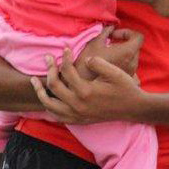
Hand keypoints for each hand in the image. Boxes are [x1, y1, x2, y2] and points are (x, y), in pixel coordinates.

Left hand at [30, 48, 144, 123]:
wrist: (133, 108)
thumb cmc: (125, 88)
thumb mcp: (114, 72)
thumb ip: (98, 63)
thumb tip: (84, 60)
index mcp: (86, 91)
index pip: (67, 71)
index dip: (65, 57)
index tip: (66, 48)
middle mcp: (78, 105)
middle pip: (54, 86)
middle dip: (49, 69)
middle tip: (48, 58)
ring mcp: (77, 115)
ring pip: (50, 105)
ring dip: (41, 92)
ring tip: (36, 81)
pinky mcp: (79, 120)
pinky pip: (57, 116)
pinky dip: (49, 108)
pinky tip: (48, 99)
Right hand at [75, 26, 143, 79]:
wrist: (83, 84)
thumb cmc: (88, 62)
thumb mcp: (95, 42)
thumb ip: (106, 31)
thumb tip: (111, 28)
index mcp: (128, 52)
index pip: (139, 37)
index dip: (127, 32)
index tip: (113, 35)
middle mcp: (132, 63)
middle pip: (135, 47)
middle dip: (124, 42)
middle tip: (109, 42)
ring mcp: (130, 72)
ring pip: (131, 57)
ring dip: (122, 52)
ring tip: (108, 53)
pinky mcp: (125, 80)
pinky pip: (128, 66)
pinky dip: (121, 61)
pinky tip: (108, 63)